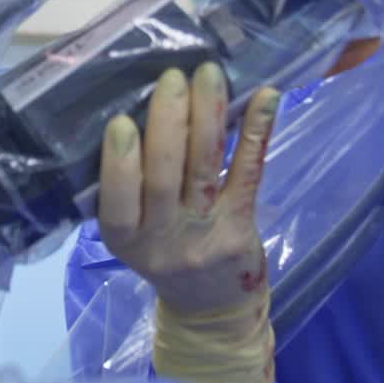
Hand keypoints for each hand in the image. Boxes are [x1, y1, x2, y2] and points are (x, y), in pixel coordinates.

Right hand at [99, 63, 277, 313]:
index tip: (121, 121)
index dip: (120, 165)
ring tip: (208, 74)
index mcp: (124, 238)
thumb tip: (130, 110)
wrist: (210, 308)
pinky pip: (247, 173)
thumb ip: (125, 190)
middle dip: (168, 124)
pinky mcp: (241, 225)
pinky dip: (255, 132)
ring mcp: (205, 233)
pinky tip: (265, 98)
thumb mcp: (131, 235)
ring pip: (204, 169)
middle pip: (165, 178)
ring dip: (207, 116)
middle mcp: (163, 238)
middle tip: (172, 78)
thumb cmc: (162, 253)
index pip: (118, 203)